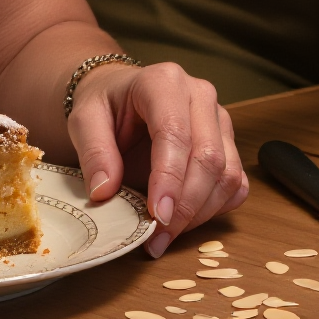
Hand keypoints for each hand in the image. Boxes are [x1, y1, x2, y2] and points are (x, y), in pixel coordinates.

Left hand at [65, 61, 246, 257]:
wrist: (120, 97)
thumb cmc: (105, 106)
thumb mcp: (84, 120)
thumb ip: (93, 152)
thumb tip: (104, 192)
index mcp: (164, 82)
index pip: (176, 132)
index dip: (169, 178)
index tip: (157, 215)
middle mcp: (200, 96)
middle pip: (208, 158)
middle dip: (185, 206)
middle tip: (157, 236)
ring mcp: (219, 119)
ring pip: (227, 174)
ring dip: (200, 213)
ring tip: (165, 235)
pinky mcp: (228, 143)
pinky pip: (235, 184)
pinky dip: (215, 209)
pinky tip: (186, 221)